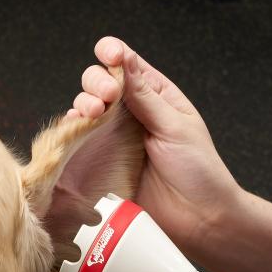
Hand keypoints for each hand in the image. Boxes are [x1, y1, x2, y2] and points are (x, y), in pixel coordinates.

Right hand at [68, 36, 243, 252]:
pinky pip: (78, 140)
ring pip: (86, 108)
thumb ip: (146, 96)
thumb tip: (124, 60)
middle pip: (101, 83)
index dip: (114, 53)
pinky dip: (72, 128)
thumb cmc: (198, 172)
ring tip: (93, 113)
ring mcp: (113, 139)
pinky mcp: (101, 163)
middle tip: (107, 96)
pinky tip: (76, 125)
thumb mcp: (175, 127)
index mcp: (156, 97)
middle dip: (96, 80)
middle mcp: (131, 115)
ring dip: (84, 102)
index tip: (109, 54)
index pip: (128, 65)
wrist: (197, 219)